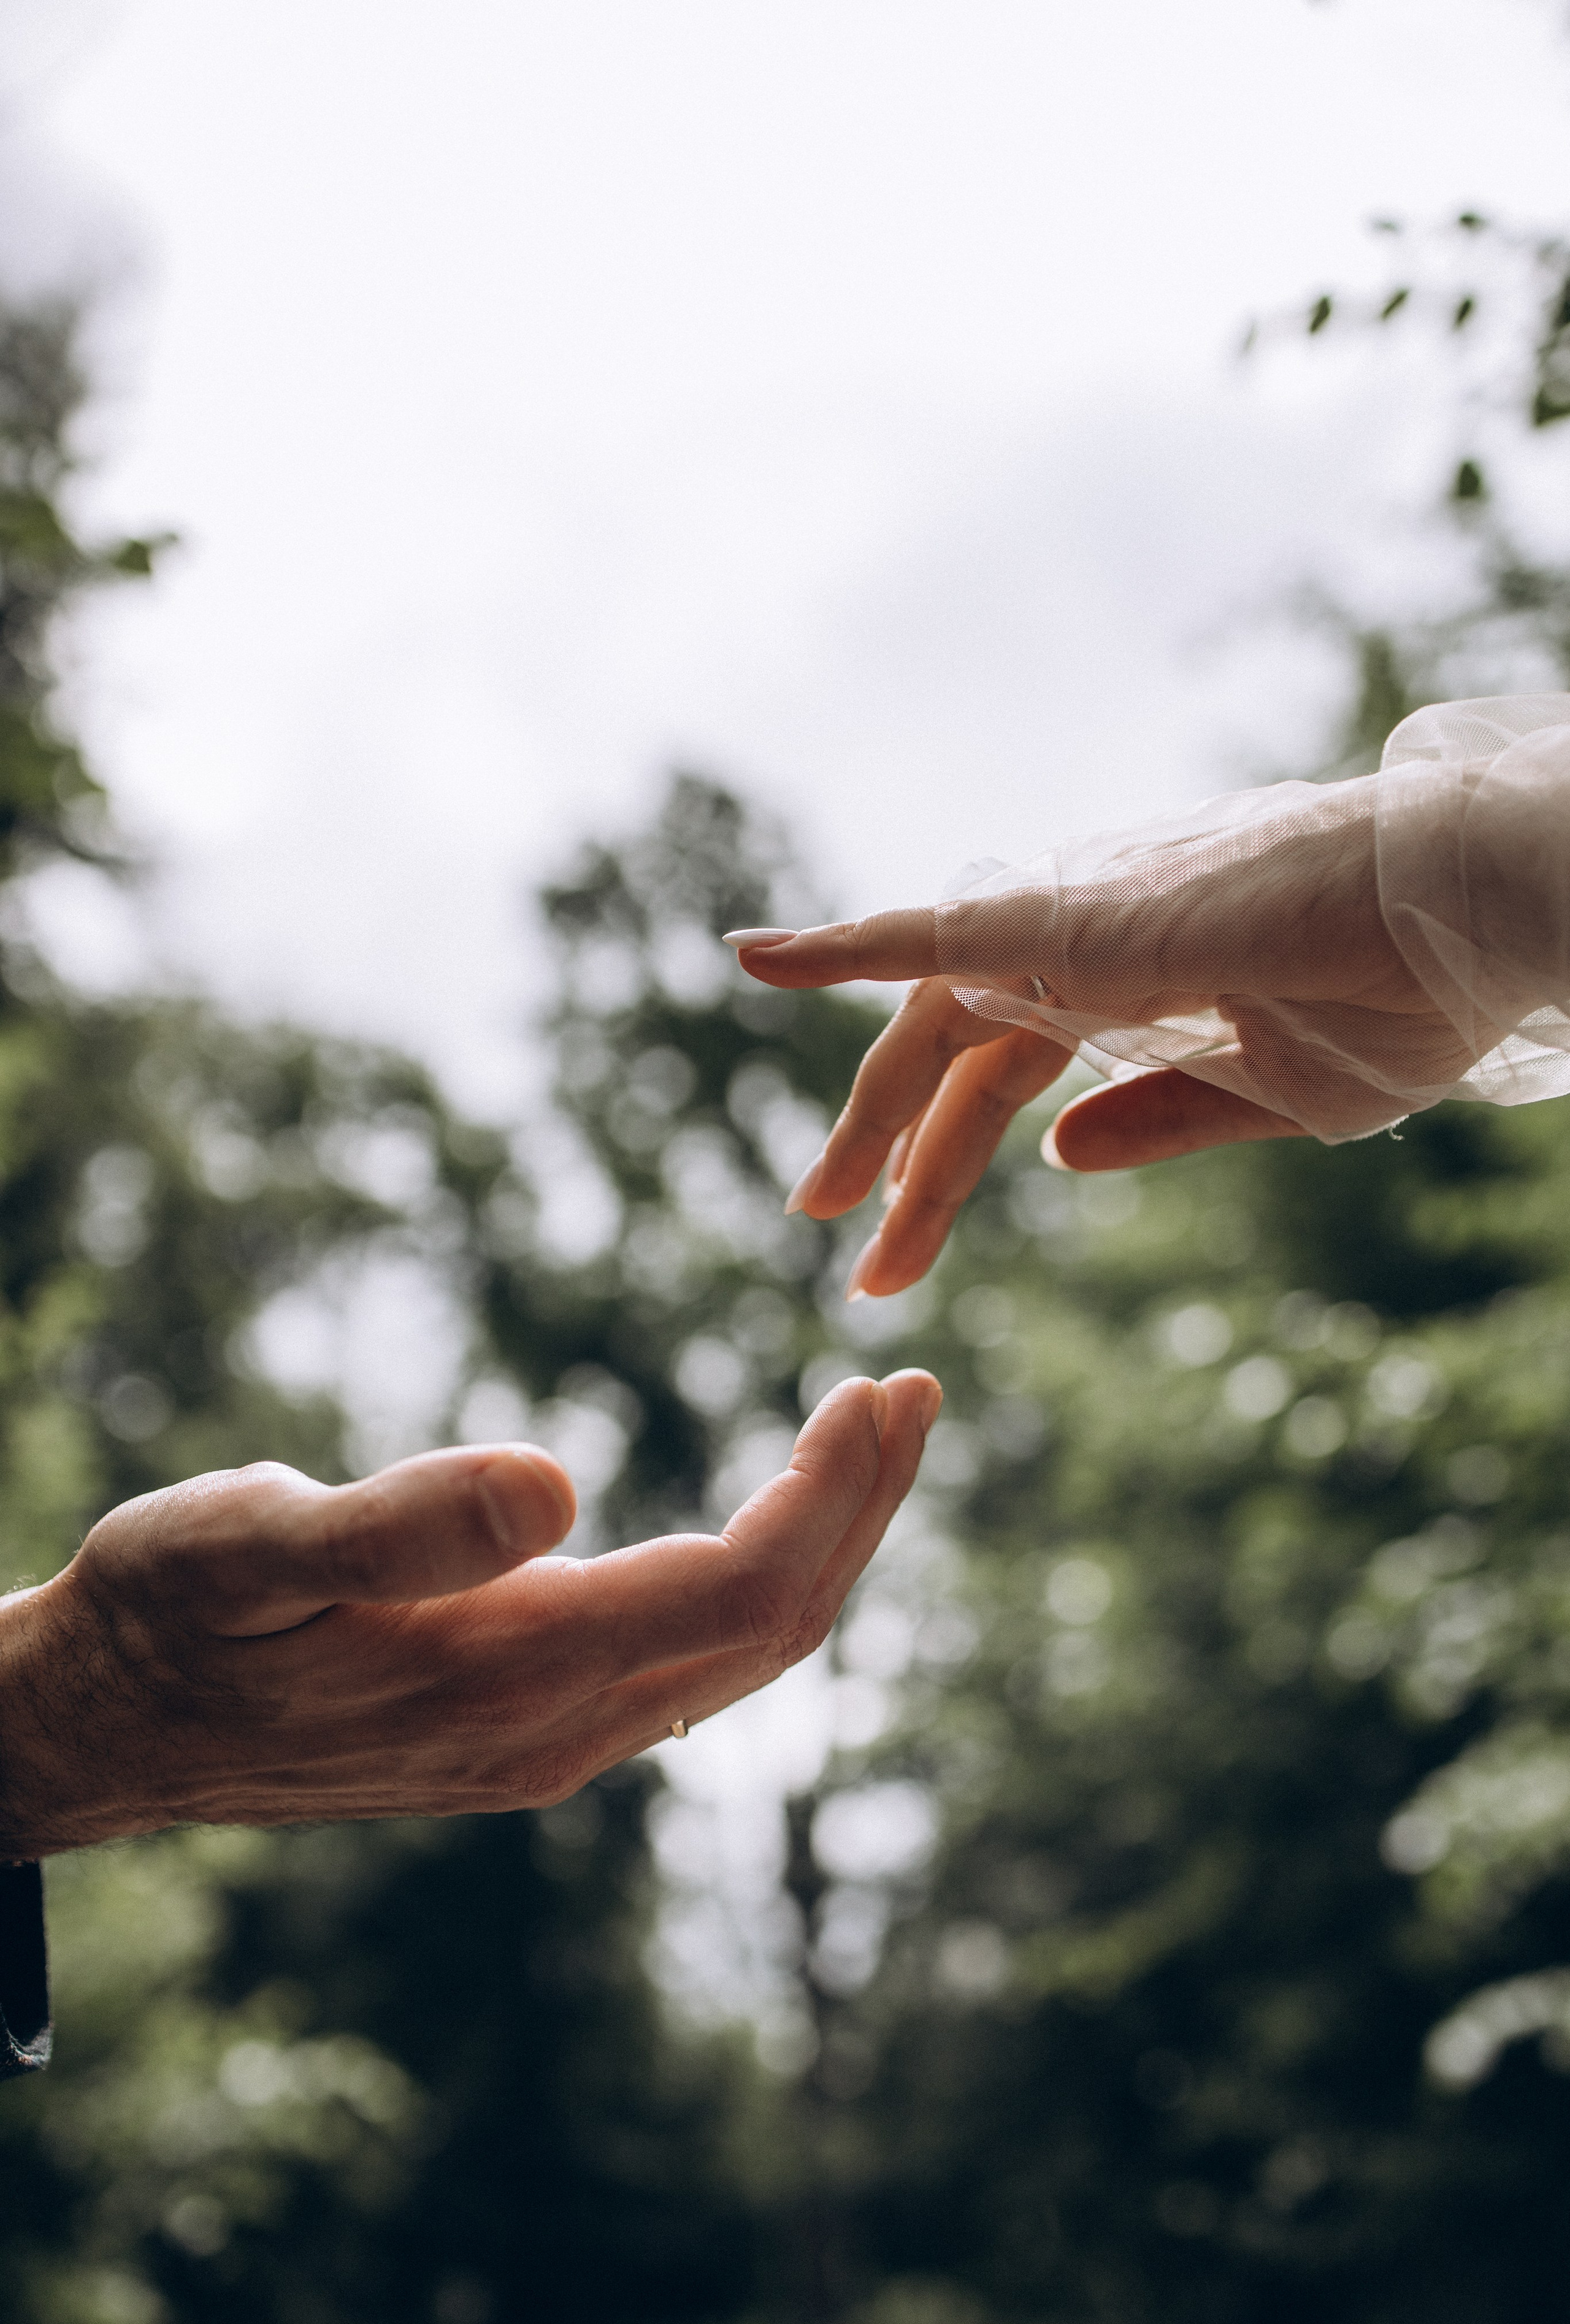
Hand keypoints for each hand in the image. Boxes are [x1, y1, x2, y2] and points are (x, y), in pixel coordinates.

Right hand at [0, 1371, 938, 1857]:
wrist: (105, 1734)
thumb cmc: (165, 1616)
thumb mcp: (246, 1546)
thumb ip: (398, 1525)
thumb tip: (554, 1482)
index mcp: (508, 1674)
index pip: (739, 1592)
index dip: (832, 1496)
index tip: (880, 1387)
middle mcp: (554, 1734)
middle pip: (772, 1632)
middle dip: (862, 1511)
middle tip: (916, 1393)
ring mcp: (546, 1749)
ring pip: (740, 1656)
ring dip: (823, 1547)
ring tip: (868, 1440)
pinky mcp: (525, 1739)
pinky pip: (690, 1667)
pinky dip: (757, 1583)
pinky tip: (764, 1525)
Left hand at [726, 783, 1473, 1297]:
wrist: (1474, 911)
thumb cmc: (1405, 992)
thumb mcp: (1275, 1095)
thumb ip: (1160, 1120)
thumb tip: (1059, 1161)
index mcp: (1137, 985)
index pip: (1006, 1078)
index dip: (944, 1167)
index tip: (892, 1256)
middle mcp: (1093, 945)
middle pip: (955, 1054)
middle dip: (892, 1153)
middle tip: (838, 1246)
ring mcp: (1083, 924)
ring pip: (938, 1016)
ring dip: (871, 1108)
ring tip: (815, 1203)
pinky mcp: (1084, 916)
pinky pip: (939, 928)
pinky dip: (846, 940)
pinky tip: (756, 955)